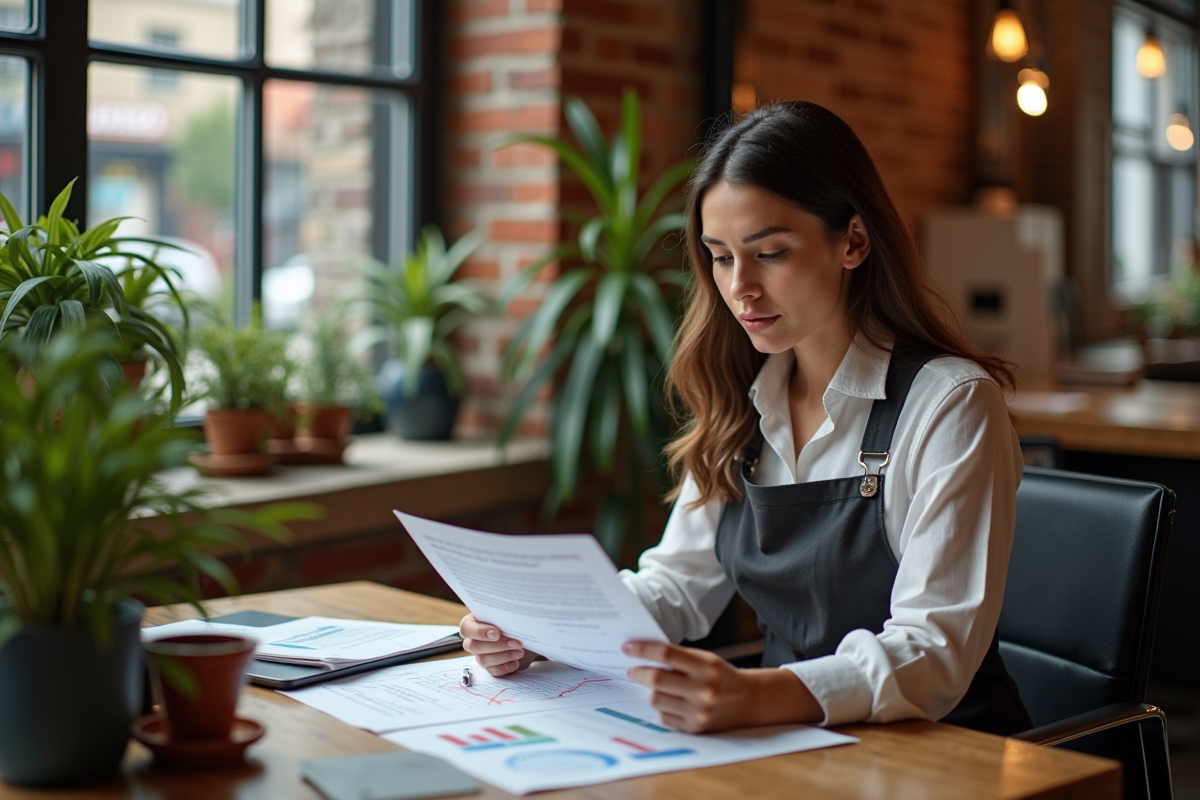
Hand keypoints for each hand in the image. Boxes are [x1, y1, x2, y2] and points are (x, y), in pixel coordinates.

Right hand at [458, 613, 540, 676]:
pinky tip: (516, 661)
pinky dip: (506, 667)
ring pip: (483, 660)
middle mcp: (473, 640)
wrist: (525, 635)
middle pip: (473, 646)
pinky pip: (493, 671)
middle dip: (497, 645)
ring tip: (520, 651)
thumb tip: (510, 619)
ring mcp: (480, 655)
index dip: (479, 632)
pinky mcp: (490, 667)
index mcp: (473, 622)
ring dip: (504, 656)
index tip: (497, 633)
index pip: (466, 628)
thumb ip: (504, 616)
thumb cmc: (513, 621)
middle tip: (515, 643)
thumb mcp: (509, 616)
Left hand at [623, 641, 821, 732]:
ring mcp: (699, 711)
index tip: (627, 647)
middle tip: (632, 669)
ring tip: (657, 686)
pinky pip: (664, 717)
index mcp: (707, 666)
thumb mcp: (706, 659)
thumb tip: (643, 655)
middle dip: (639, 672)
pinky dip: (664, 707)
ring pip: (656, 699)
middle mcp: (704, 690)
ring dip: (652, 691)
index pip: (666, 654)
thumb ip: (679, 658)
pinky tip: (672, 702)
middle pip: (657, 679)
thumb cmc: (721, 676)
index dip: (643, 649)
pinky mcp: (695, 728)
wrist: (749, 701)